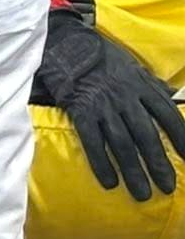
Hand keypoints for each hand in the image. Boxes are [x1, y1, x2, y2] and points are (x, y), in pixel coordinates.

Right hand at [34, 11, 184, 199]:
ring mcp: (102, 105)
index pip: (168, 116)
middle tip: (168, 188)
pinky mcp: (80, 111)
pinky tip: (110, 182)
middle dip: (158, 164)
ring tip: (143, 193)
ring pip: (122, 143)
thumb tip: (171, 97)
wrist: (65, 44)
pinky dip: (101, 163)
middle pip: (146, 135)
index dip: (182, 138)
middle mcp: (125, 97)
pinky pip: (92, 141)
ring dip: (133, 170)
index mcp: (142, 86)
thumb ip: (151, 86)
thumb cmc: (100, 57)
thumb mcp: (133, 66)